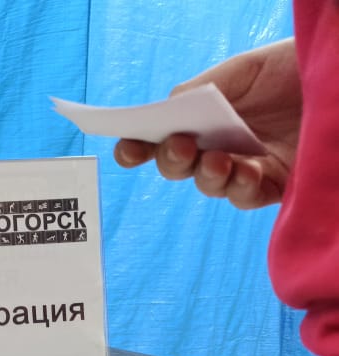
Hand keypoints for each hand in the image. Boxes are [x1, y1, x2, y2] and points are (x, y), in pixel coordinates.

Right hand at [113, 38, 299, 208]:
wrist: (337, 76)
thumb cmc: (292, 69)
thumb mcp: (241, 71)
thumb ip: (199, 91)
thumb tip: (165, 112)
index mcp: (205, 117)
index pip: (161, 137)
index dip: (137, 147)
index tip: (127, 150)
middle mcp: (220, 144)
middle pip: (179, 165)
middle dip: (171, 160)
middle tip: (180, 146)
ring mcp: (246, 166)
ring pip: (209, 184)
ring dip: (205, 176)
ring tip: (218, 161)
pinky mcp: (277, 184)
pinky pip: (246, 197)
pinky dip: (239, 189)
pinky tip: (246, 171)